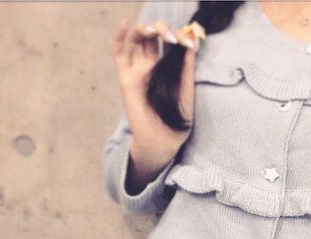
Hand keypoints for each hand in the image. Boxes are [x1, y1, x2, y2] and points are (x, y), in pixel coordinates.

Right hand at [111, 17, 203, 171]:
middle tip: (175, 38)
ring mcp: (138, 70)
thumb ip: (187, 69)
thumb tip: (191, 43)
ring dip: (147, 29)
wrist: (163, 141)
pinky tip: (125, 25)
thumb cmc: (177, 120)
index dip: (180, 36)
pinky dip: (118, 37)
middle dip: (164, 30)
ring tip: (160, 33)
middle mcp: (152, 66)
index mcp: (168, 68)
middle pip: (153, 36)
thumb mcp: (187, 92)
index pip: (170, 42)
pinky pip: (118, 54)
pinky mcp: (126, 79)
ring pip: (137, 39)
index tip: (190, 42)